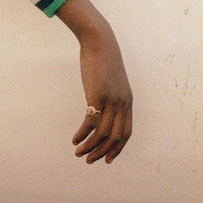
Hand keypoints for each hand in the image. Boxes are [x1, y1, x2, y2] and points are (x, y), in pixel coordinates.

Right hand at [56, 0, 132, 163]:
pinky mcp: (98, 95)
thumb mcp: (110, 82)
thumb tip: (100, 108)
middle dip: (102, 152)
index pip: (126, 133)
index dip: (117, 149)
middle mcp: (122, 103)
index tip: (107, 159)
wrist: (100, 43)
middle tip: (89, 160)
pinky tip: (75, 139)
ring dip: (90, 146)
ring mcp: (111, 100)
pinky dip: (83, 134)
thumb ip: (109, 96)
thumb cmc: (103, 61)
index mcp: (127, 102)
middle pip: (115, 137)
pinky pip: (91, 122)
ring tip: (78, 153)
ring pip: (102, 133)